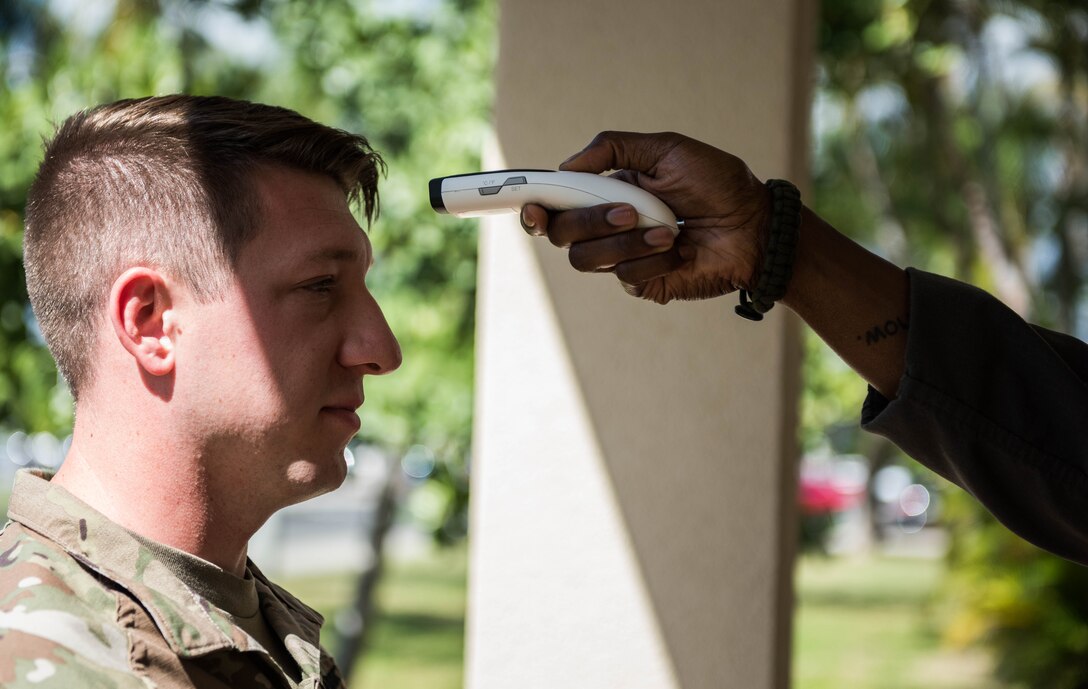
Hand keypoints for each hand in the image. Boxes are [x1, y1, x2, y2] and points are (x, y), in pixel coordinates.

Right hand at [521, 131, 769, 303]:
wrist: (756, 225)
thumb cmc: (717, 183)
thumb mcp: (667, 149)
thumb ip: (614, 148)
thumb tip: (566, 165)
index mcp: (606, 192)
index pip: (555, 204)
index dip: (535, 207)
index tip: (531, 205)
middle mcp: (608, 227)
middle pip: (562, 234)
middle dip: (590, 221)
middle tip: (629, 211)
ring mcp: (623, 257)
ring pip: (586, 259)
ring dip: (625, 242)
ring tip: (667, 231)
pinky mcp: (643, 283)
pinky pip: (625, 277)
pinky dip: (652, 261)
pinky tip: (680, 250)